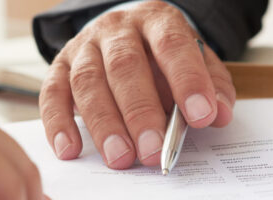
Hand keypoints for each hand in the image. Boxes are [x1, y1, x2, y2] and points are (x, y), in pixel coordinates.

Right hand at [39, 1, 235, 168]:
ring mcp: (84, 46)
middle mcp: (117, 29)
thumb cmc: (162, 54)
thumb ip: (212, 85)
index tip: (201, 115)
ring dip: (104, 124)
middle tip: (154, 150)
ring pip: (88, 82)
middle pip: (125, 66)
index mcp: (156, 20)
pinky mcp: (59, 66)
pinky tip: (71, 149)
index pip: (172, 45)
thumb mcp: (195, 60)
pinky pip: (52, 93)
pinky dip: (58, 124)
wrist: (125, 33)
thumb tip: (220, 113)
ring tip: (121, 157)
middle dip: (141, 112)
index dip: (187, 80)